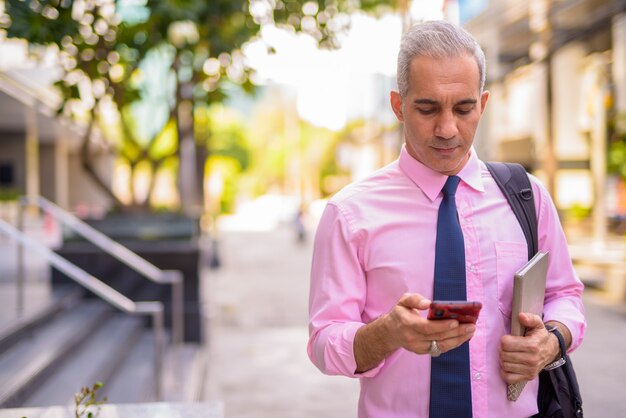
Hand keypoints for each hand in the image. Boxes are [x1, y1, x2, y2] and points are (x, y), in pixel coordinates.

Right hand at [354, 293, 475, 372]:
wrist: (390, 332)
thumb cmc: (400, 313)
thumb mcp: (403, 301)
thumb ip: (414, 299)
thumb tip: (428, 303)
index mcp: (407, 323)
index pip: (426, 327)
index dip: (442, 326)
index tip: (455, 321)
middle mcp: (413, 338)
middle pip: (438, 337)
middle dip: (457, 332)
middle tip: (471, 326)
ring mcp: (418, 347)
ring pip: (441, 346)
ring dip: (458, 340)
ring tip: (471, 331)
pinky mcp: (423, 351)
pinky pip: (440, 348)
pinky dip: (453, 343)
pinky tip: (463, 337)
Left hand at [499, 313, 558, 383]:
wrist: (551, 350)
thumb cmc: (540, 336)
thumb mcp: (537, 324)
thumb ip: (529, 318)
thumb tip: (521, 316)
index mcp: (532, 345)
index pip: (505, 343)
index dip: (504, 339)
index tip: (509, 338)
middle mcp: (531, 360)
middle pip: (503, 354)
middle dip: (503, 349)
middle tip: (508, 346)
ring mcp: (530, 370)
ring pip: (504, 365)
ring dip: (503, 359)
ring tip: (509, 354)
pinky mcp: (528, 377)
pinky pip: (508, 378)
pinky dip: (505, 372)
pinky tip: (509, 364)